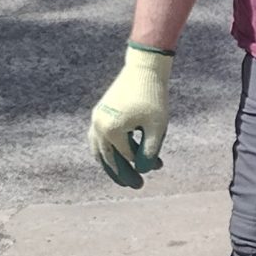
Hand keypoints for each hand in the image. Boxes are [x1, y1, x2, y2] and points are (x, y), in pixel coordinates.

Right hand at [89, 44, 171, 187]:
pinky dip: (109, 150)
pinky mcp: (100, 113)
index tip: (159, 168)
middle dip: (124, 173)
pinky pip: (100, 138)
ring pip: (101, 150)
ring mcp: (97, 119)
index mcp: (112, 130)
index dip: (143, 166)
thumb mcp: (157, 127)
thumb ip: (150, 151)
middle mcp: (99, 126)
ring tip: (125, 177)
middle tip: (138, 186)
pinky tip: (121, 156)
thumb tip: (143, 171)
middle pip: (109, 158)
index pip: (127, 157)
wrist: (144, 69)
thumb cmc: (153, 97)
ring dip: (113, 164)